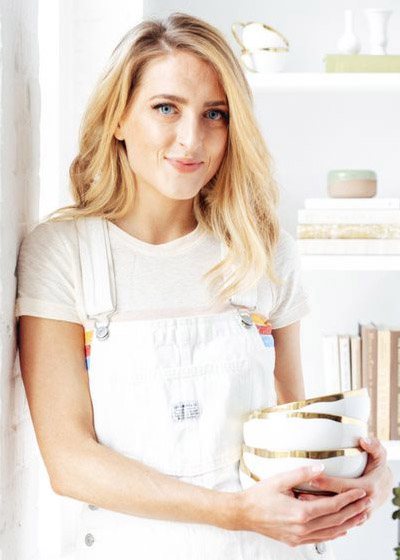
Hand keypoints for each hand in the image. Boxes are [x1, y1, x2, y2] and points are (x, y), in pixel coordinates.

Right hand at [233, 463, 370, 546]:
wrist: (243, 513)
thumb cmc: (259, 496)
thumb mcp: (279, 479)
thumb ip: (301, 474)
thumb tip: (321, 468)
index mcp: (300, 513)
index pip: (332, 506)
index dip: (348, 499)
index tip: (360, 492)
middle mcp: (301, 528)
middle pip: (335, 521)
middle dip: (353, 511)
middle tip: (366, 503)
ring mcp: (299, 537)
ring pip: (330, 533)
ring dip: (348, 524)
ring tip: (360, 516)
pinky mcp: (295, 541)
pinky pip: (320, 539)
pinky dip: (334, 534)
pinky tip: (341, 529)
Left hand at [299, 436, 393, 522]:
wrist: (387, 486)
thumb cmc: (380, 468)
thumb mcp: (380, 455)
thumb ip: (373, 446)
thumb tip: (363, 439)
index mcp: (368, 487)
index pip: (343, 486)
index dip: (327, 483)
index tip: (311, 479)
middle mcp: (364, 503)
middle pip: (336, 503)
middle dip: (317, 500)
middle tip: (298, 495)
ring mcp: (360, 513)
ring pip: (336, 515)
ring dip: (317, 510)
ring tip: (299, 503)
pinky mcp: (355, 518)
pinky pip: (338, 520)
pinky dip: (323, 517)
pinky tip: (308, 512)